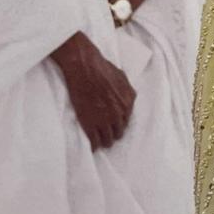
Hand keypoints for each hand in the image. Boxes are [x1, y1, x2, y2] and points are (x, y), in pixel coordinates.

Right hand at [50, 32, 135, 150]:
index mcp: (129, 101)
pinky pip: (95, 142)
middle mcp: (120, 113)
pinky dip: (94, 145)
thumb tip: (127, 98)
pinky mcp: (91, 125)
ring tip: (100, 140)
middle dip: (113, 132)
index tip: (114, 124)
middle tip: (107, 132)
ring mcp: (105, 120)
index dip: (120, 122)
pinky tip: (92, 145)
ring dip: (105, 141)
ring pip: (109, 140)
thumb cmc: (102, 68)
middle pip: (119, 132)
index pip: (127, 120)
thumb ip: (126, 90)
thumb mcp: (122, 77)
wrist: (85, 68)